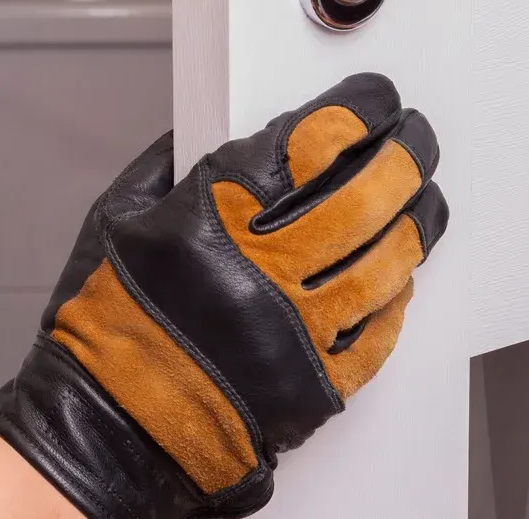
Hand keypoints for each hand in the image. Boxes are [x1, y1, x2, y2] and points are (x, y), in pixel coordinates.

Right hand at [0, 73, 448, 517]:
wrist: (105, 427)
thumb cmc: (104, 329)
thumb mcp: (115, 218)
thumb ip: (167, 167)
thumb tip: (207, 136)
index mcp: (215, 216)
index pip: (312, 142)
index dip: (357, 111)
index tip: (375, 100)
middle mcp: (265, 267)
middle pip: (367, 194)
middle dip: (405, 155)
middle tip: (417, 138)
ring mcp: (299, 327)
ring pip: (388, 259)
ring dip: (417, 220)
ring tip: (425, 199)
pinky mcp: (316, 381)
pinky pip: (381, 330)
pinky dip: (398, 296)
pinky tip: (401, 275)